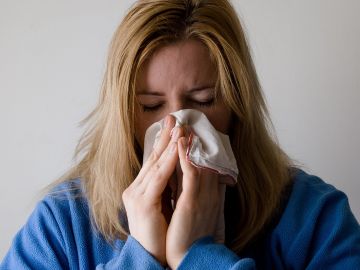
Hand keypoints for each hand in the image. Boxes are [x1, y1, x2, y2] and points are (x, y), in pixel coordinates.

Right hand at [122, 115, 180, 264]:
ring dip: (169, 145)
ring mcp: (136, 195)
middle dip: (164, 137)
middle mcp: (134, 189)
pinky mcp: (142, 203)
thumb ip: (167, 187)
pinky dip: (169, 162)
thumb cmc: (160, 233)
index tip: (172, 127)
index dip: (162, 143)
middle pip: (152, 158)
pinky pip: (158, 178)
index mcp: (139, 189)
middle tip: (174, 118)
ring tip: (179, 128)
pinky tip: (177, 149)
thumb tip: (179, 170)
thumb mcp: (163, 205)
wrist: (151, 256)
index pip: (152, 162)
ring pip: (155, 165)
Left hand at [166, 136, 224, 268]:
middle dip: (191, 138)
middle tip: (183, 119)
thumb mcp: (194, 209)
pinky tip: (181, 142)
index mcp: (207, 192)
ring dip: (188, 141)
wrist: (188, 257)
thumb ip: (194, 192)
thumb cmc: (189, 234)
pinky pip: (190, 174)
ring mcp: (202, 195)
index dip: (195, 146)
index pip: (202, 163)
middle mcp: (208, 191)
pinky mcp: (192, 202)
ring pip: (196, 162)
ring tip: (181, 123)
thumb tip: (190, 178)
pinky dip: (186, 157)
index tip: (188, 130)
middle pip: (200, 158)